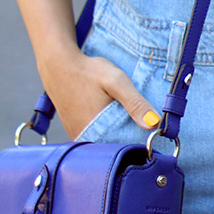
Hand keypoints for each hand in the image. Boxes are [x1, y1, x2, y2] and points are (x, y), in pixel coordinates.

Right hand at [39, 45, 160, 141]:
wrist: (58, 64)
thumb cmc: (88, 72)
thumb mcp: (116, 82)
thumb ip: (135, 103)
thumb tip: (155, 124)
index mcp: (96, 132)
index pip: (124, 148)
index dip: (139, 143)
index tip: (152, 135)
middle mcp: (85, 138)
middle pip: (114, 146)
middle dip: (128, 138)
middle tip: (138, 123)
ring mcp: (77, 135)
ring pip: (104, 142)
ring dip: (116, 134)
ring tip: (126, 119)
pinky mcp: (74, 129)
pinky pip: (94, 135)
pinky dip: (105, 129)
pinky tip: (111, 116)